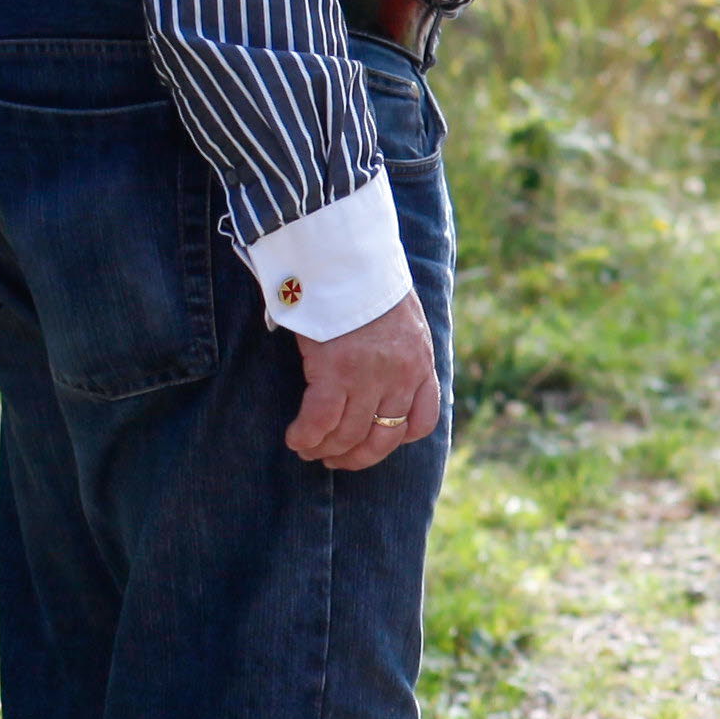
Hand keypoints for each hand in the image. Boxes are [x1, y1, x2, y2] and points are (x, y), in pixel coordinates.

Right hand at [287, 292, 446, 469]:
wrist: (349, 258)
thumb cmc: (367, 282)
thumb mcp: (403, 319)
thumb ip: (400, 350)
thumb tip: (382, 372)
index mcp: (421, 362)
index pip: (423, 420)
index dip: (398, 438)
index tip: (375, 440)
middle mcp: (401, 376)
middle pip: (384, 438)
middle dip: (357, 456)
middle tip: (335, 459)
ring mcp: (370, 377)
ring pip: (349, 434)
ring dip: (326, 449)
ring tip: (309, 450)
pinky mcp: (337, 372)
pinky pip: (321, 421)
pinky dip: (306, 436)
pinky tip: (296, 439)